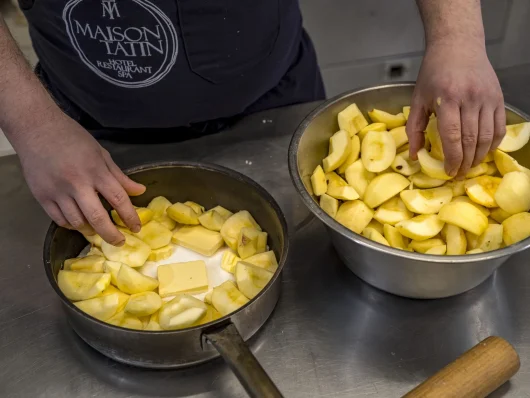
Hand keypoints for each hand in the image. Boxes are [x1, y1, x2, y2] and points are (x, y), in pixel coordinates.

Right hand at [17, 113, 144, 244]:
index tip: (136, 228)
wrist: (37, 128)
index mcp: (95, 170)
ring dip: (90, 230)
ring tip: (99, 231)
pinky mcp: (42, 196)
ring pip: (77, 222)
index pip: (118, 199)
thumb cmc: (72, 138)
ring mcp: (57, 191)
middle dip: (111, 234)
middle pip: (97, 217)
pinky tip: (79, 222)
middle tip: (119, 241)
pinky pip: (59, 219)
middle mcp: (77, 183)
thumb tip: (140, 191)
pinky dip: (71, 225)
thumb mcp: (101, 153)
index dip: (129, 216)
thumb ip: (119, 176)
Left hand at [407, 40, 504, 177]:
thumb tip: (415, 155)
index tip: (448, 172)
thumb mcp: (418, 98)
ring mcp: (487, 98)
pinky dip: (493, 143)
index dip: (451, 158)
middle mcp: (470, 98)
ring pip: (487, 136)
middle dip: (465, 162)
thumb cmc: (434, 73)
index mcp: (447, 98)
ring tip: (469, 167)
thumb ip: (414, 128)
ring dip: (479, 156)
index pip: (452, 136)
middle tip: (458, 175)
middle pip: (471, 140)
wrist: (457, 46)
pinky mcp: (498, 98)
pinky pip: (499, 127)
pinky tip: (483, 152)